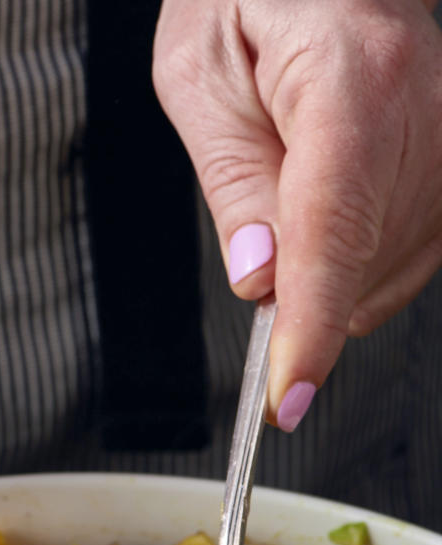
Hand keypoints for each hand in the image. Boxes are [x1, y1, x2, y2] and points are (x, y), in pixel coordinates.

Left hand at [153, 0, 441, 428]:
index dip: (309, 326)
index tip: (285, 395)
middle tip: (257, 217)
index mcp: (352, 77)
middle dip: (294, 287)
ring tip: (296, 182)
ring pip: (385, 278)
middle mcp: (423, 109)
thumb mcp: (200, 74)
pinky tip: (333, 215)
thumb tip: (259, 279)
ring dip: (326, 275)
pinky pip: (410, 260)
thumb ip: (231, 180)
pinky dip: (358, 266)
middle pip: (358, 266)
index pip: (334, 230)